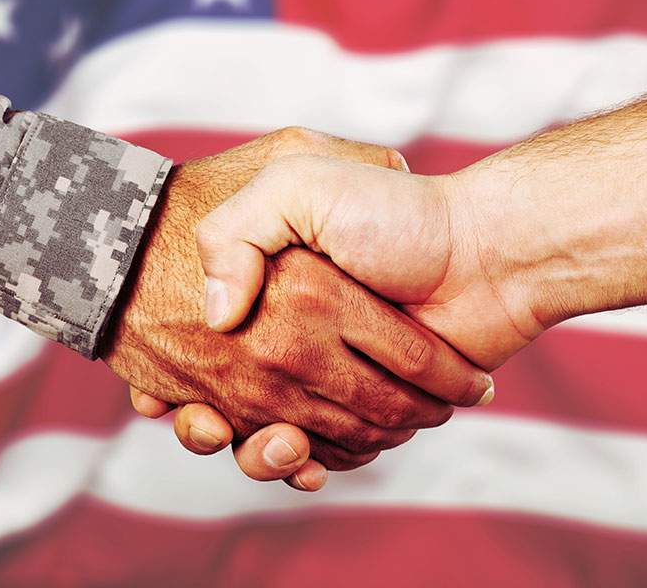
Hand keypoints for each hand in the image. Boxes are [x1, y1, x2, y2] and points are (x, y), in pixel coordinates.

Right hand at [105, 129, 492, 486]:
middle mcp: (296, 334)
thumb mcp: (300, 181)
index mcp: (273, 290)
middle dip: (219, 424)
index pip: (207, 343)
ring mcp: (331, 374)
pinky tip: (305, 459)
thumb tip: (217, 318)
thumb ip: (239, 230)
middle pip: (236, 399)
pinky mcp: (368, 409)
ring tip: (279, 440)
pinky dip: (311, 466)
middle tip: (215, 424)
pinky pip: (324, 452)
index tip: (159, 396)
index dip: (175, 377)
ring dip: (266, 453)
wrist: (487, 253)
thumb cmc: (398, 215)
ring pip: (274, 436)